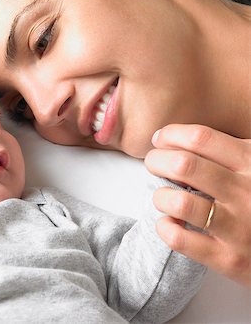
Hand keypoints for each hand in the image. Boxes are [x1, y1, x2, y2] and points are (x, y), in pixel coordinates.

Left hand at [145, 124, 250, 286]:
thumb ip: (224, 153)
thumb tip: (173, 141)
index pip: (200, 138)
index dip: (171, 135)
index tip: (160, 140)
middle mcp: (247, 193)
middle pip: (184, 165)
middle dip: (157, 161)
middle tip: (154, 165)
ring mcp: (239, 227)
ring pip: (180, 202)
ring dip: (161, 196)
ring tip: (164, 197)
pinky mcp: (230, 259)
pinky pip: (180, 239)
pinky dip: (165, 228)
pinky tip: (170, 223)